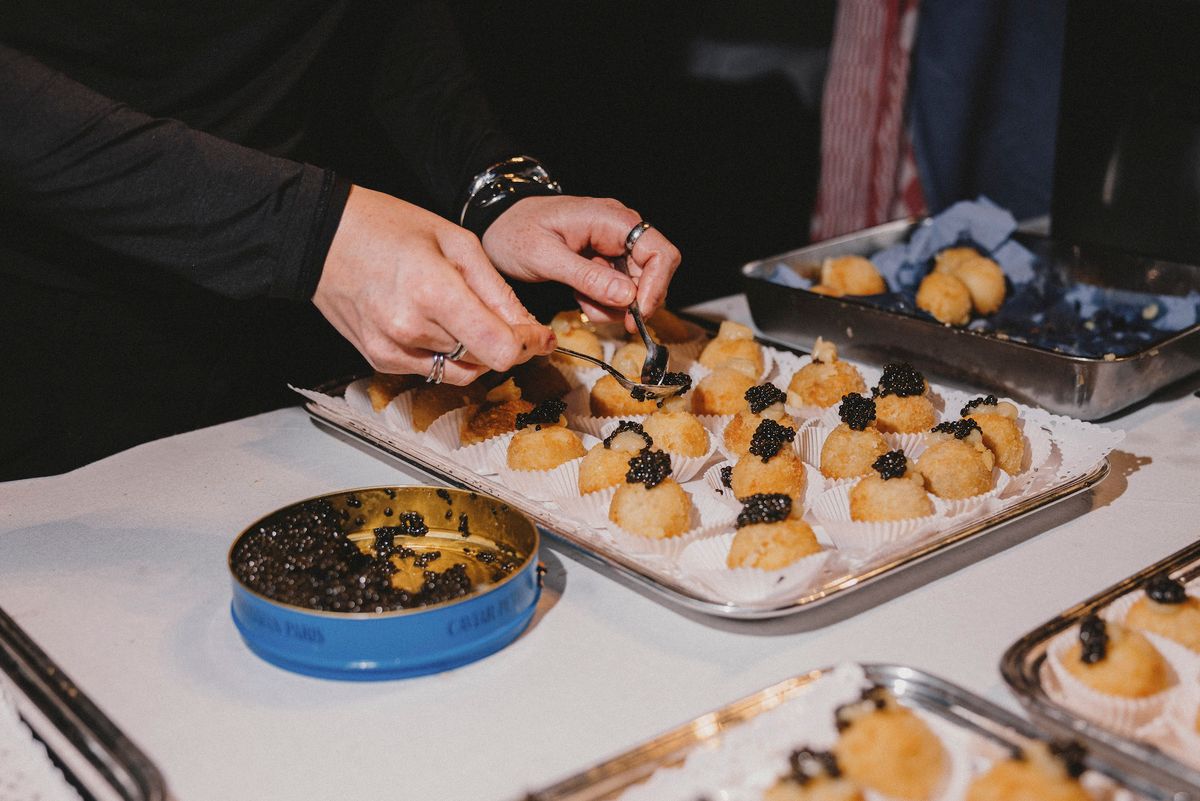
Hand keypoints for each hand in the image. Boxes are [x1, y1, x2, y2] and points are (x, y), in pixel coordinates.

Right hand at [314, 186, 553, 383]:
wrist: (323, 237)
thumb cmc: (388, 227)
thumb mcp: (456, 242)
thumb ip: (497, 291)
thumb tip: (529, 328)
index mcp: (434, 292)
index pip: (500, 349)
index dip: (527, 345)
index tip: (539, 336)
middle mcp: (411, 328)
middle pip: (485, 360)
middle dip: (504, 343)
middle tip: (506, 319)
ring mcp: (392, 349)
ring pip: (462, 370)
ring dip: (475, 351)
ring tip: (462, 313)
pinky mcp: (380, 360)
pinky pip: (432, 369)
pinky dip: (446, 353)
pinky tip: (434, 321)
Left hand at [481, 195, 681, 331]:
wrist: (496, 225)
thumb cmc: (515, 231)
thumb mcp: (545, 257)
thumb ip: (587, 276)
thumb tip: (627, 296)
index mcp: (610, 220)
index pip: (659, 252)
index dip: (656, 286)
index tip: (637, 314)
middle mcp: (618, 230)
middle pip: (652, 272)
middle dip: (632, 302)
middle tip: (606, 318)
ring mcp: (612, 245)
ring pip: (635, 285)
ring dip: (614, 305)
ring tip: (582, 304)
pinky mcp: (603, 260)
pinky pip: (617, 288)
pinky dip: (603, 302)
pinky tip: (580, 299)